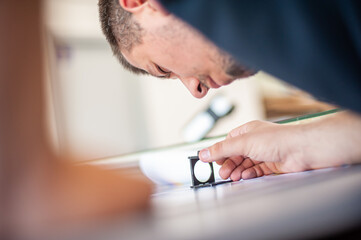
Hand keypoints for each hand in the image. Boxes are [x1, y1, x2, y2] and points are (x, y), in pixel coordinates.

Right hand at [199, 112, 360, 180]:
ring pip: (246, 164)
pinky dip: (249, 174)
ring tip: (233, 177)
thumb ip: (222, 149)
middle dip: (229, 164)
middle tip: (223, 173)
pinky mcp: (272, 165)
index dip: (221, 152)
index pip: (229, 142)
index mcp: (247, 131)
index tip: (213, 161)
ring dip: (238, 171)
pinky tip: (245, 177)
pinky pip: (256, 170)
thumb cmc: (278, 139)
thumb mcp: (243, 143)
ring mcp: (264, 153)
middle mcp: (256, 141)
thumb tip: (203, 153)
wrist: (302, 150)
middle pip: (236, 155)